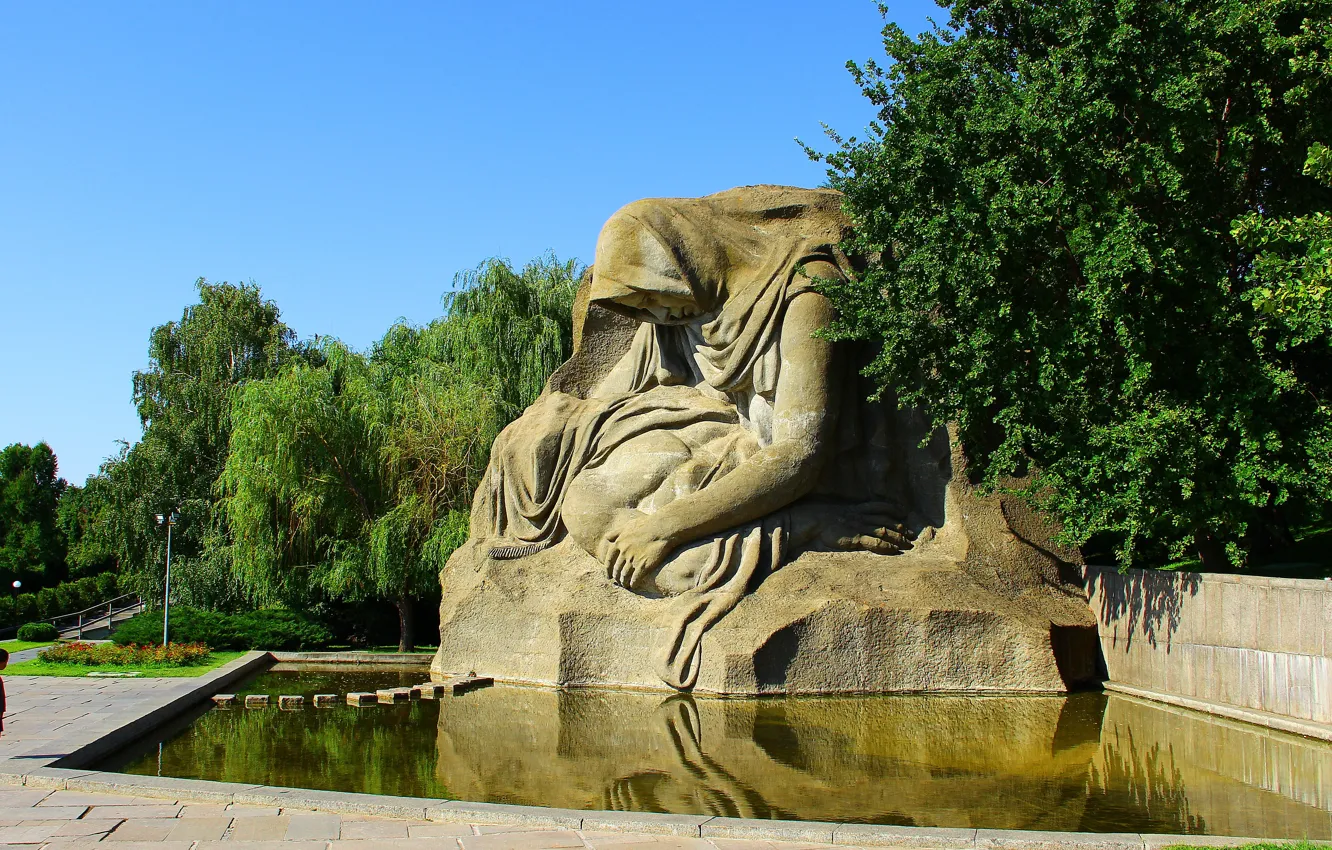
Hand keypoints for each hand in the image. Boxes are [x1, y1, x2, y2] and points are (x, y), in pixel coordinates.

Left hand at [601, 511, 676, 590]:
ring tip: (625, 585)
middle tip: (618, 581)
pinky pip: (635, 578)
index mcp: (619, 543)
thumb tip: (606, 538)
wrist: (662, 528)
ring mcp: (633, 560)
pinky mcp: (644, 566)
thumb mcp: (628, 525)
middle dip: (616, 577)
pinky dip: (633, 583)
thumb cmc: (646, 524)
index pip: (609, 560)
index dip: (608, 569)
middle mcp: (624, 552)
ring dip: (624, 582)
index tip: (608, 575)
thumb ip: (616, 532)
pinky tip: (633, 586)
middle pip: (617, 569)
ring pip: (625, 575)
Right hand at [790, 501, 916, 554]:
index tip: (903, 512)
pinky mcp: (855, 538)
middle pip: (886, 520)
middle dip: (900, 526)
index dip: (893, 509)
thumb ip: (845, 515)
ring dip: (898, 538)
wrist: (810, 520)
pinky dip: (887, 546)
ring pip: (884, 531)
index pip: (879, 506)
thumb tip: (849, 520)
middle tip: (912, 533)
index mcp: (855, 508)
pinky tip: (895, 550)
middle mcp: (860, 516)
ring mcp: (859, 526)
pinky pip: (874, 543)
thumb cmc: (818, 517)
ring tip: (909, 544)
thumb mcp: (834, 513)